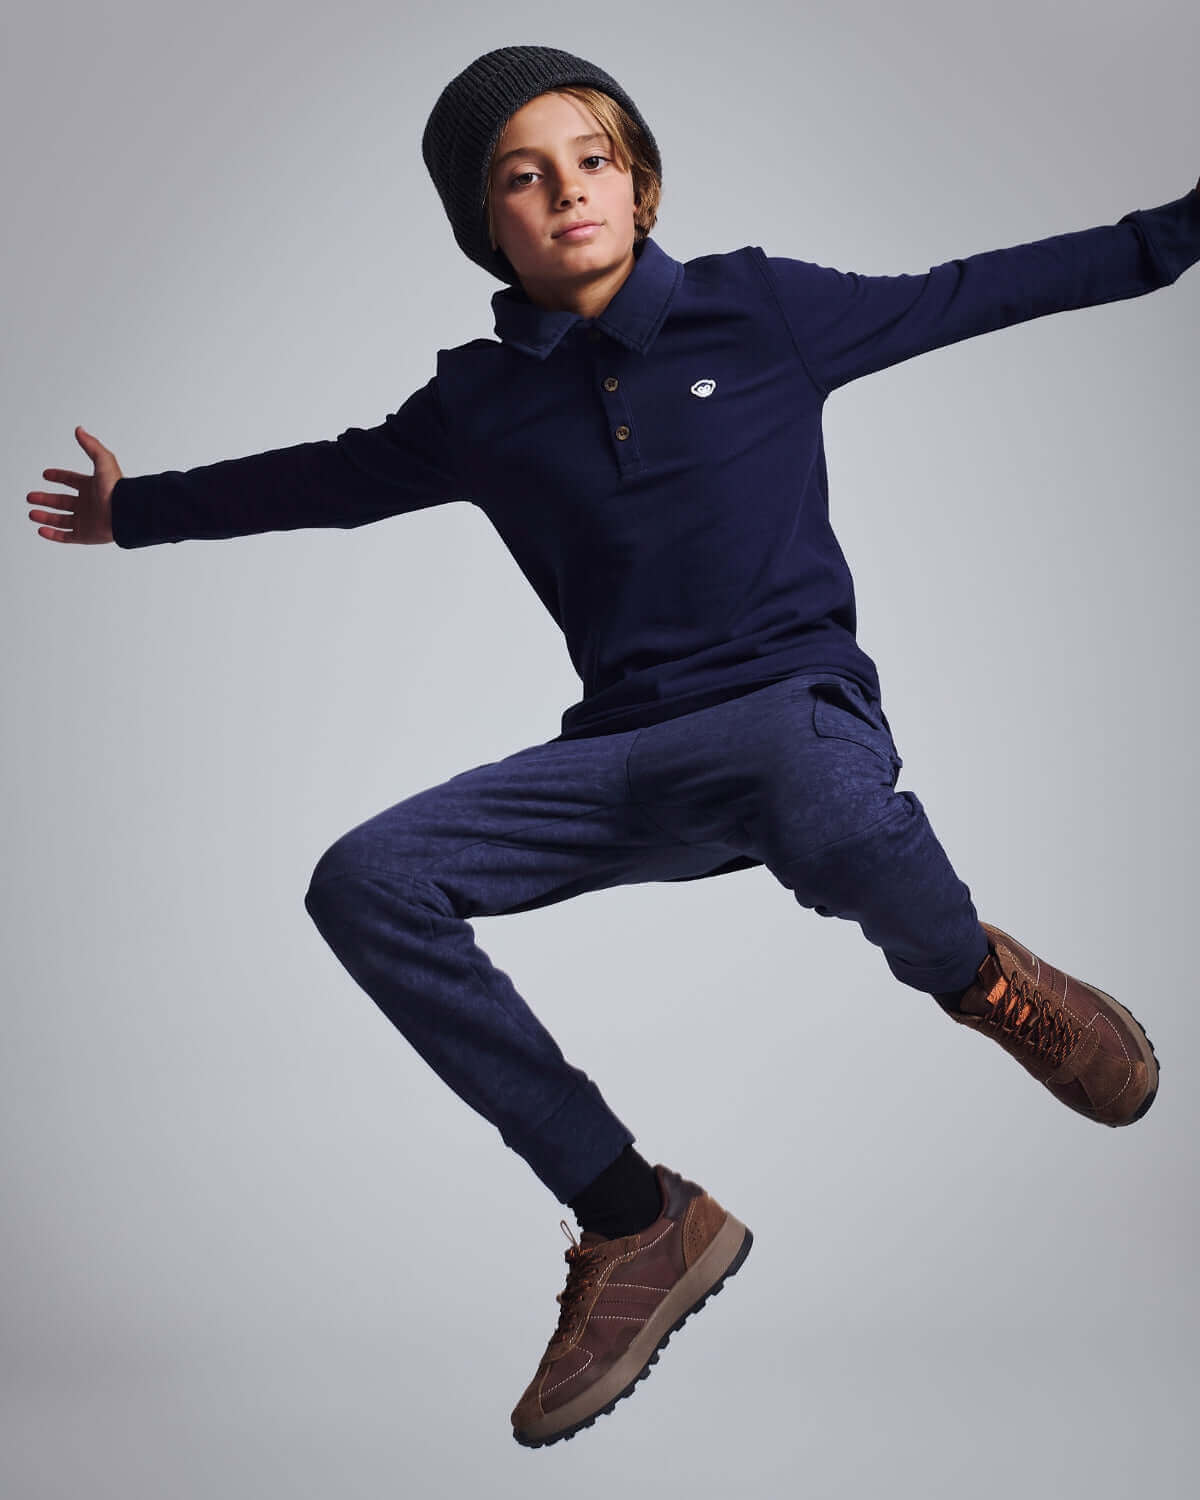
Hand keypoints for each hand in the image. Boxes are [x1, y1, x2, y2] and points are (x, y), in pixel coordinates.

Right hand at [27, 426, 121, 543]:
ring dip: (45, 517)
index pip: (71, 480)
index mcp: (92, 487)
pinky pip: (66, 536)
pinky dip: (53, 534)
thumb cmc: (117, 488)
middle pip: (62, 502)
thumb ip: (91, 445)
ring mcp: (87, 520)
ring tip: (32, 513)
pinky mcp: (87, 535)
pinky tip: (41, 530)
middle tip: (31, 497)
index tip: (46, 474)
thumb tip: (80, 430)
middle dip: (45, 499)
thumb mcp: (103, 461)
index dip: (58, 476)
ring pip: (61, 519)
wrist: (126, 512)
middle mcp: (89, 504)